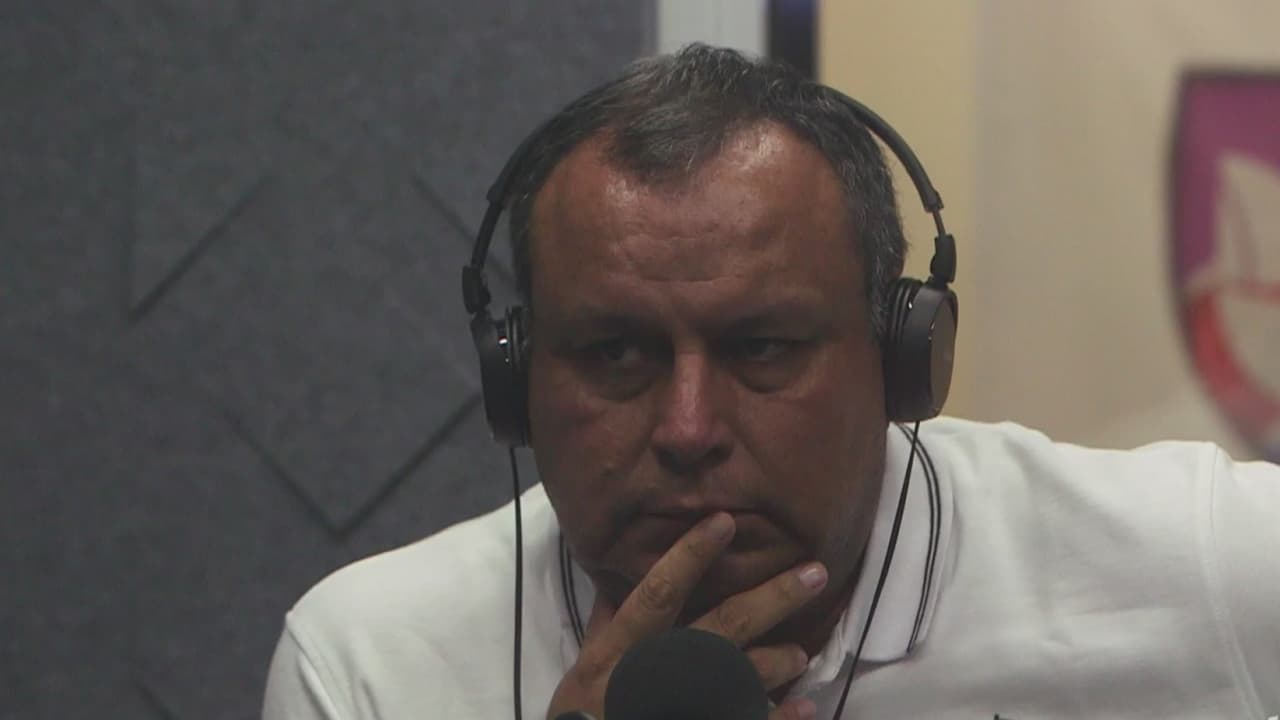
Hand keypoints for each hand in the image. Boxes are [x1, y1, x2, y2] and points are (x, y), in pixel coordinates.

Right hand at [545, 512, 827, 719]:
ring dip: (777, 660)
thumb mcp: (584, 664)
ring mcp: (685, 703)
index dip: (691, 556)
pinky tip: (805, 707)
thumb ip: (607, 622)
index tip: (725, 520)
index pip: (659, 592)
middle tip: (815, 573)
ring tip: (802, 653)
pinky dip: (779, 718)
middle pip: (723, 626)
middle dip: (772, 598)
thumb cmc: (583, 712)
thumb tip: (618, 575)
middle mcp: (659, 669)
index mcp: (623, 648)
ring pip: (742, 674)